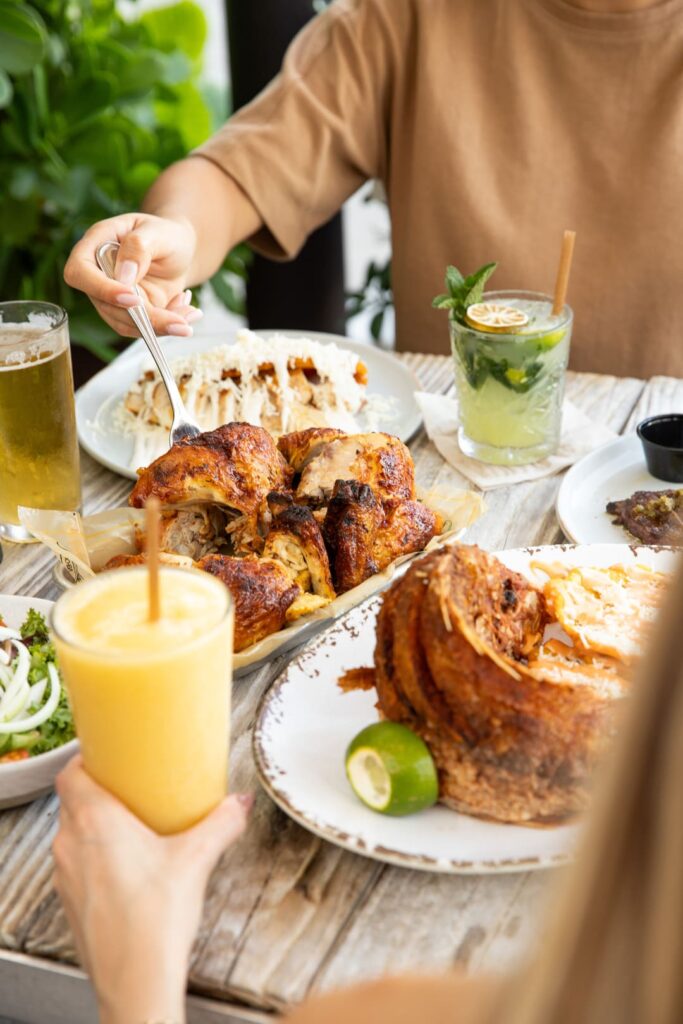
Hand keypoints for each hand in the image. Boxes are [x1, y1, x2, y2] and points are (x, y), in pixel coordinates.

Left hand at [53, 756, 251, 1023]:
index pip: (71, 773)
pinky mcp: (72, 904)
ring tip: (134, 826)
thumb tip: (238, 804)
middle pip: (73, 801)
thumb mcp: (196, 860)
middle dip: (101, 790)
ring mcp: (66, 877)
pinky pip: (77, 866)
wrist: (134, 982)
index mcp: (94, 821)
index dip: (88, 759)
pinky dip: (95, 857)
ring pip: (73, 835)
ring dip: (96, 826)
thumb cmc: (153, 923)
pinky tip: (128, 868)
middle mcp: (71, 846)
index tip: (110, 754)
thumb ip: (221, 823)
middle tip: (132, 787)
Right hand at [63, 213, 203, 338]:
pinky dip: (167, 326)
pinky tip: (187, 312)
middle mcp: (98, 275)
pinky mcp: (129, 314)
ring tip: (190, 313)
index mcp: (95, 244)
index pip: (79, 272)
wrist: (179, 251)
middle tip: (180, 322)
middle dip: (145, 318)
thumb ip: (139, 247)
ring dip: (161, 326)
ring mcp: (111, 298)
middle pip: (106, 306)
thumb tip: (124, 276)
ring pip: (125, 324)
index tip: (133, 298)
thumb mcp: (158, 231)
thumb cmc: (166, 234)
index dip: (102, 289)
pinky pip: (142, 329)